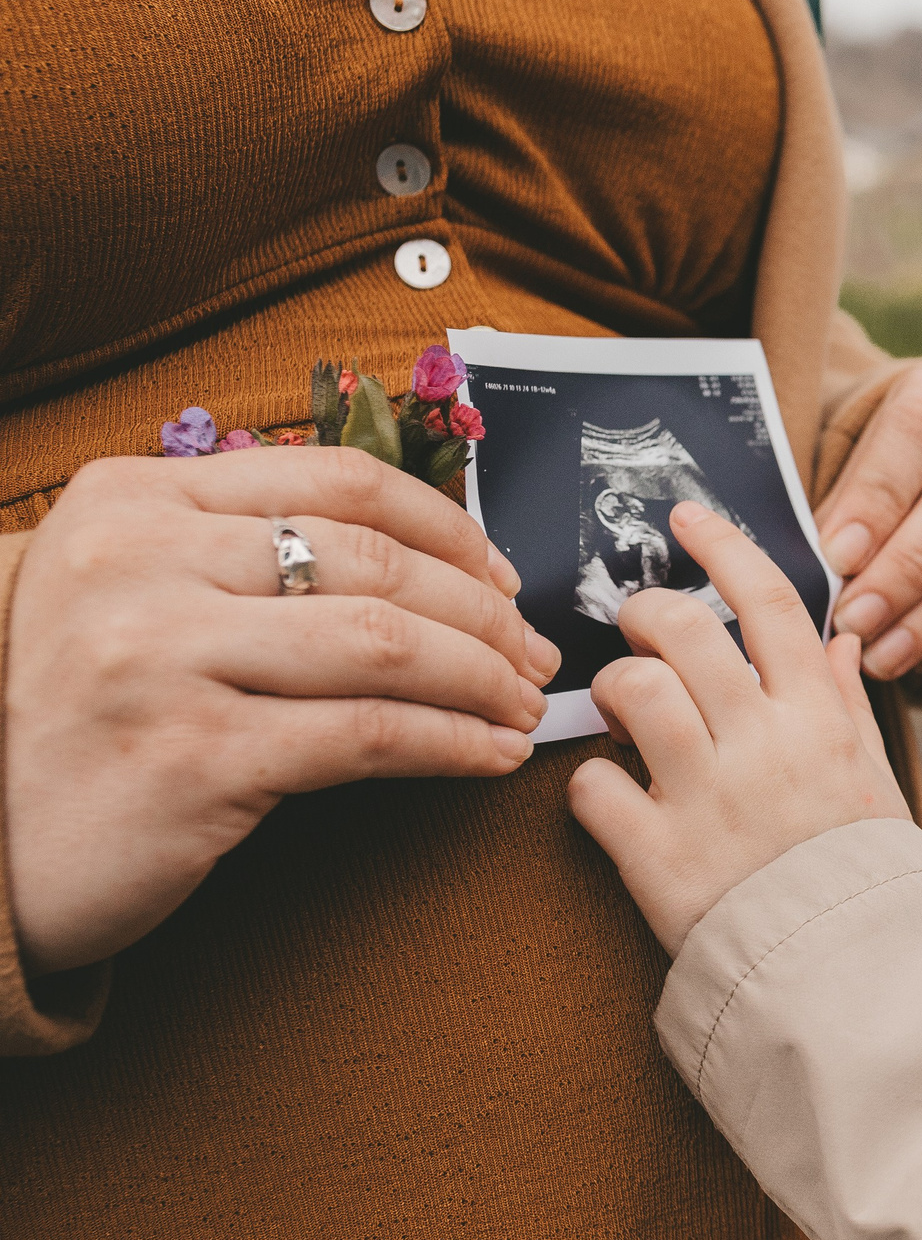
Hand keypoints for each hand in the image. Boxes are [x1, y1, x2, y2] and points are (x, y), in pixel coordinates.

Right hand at [7, 448, 556, 971]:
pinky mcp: (194, 758)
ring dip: (483, 677)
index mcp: (131, 500)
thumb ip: (231, 548)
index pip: (337, 481)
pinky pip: (370, 736)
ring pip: (387, 645)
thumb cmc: (69, 714)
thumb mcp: (121, 591)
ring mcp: (162, 657)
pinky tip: (488, 755)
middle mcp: (140, 563)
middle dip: (483, 612)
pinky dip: (452, 744)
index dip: (446, 528)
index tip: (499, 576)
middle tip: (533, 652)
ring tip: (523, 706)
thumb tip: (416, 554)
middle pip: (376, 564)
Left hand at [567, 502, 909, 955]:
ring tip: (620, 716)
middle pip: (683, 628)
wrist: (854, 983)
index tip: (687, 518)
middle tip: (640, 632)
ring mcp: (708, 799)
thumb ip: (845, 703)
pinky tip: (609, 800)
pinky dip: (589, 789)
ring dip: (612, 691)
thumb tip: (841, 639)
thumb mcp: (874, 780)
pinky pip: (591, 788)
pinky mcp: (658, 859)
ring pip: (631, 689)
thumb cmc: (865, 877)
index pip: (770, 601)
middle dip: (647, 615)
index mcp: (821, 719)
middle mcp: (764, 745)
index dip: (723, 546)